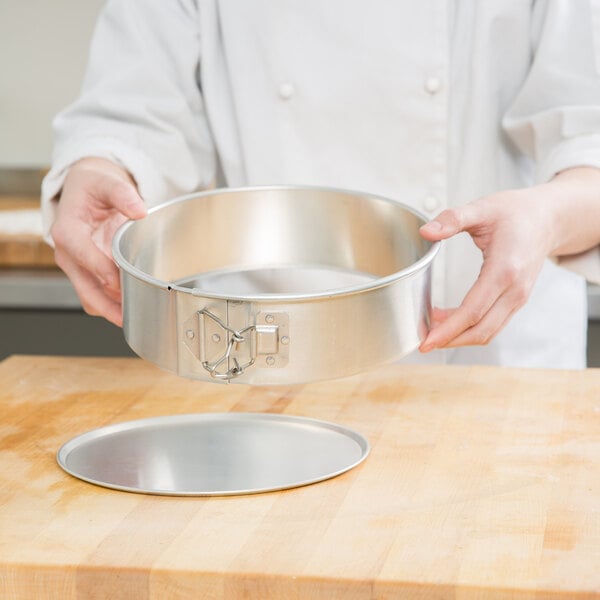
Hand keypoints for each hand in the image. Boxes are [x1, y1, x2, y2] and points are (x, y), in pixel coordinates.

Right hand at [50, 157, 146, 325]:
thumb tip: (139, 210)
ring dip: (112, 310)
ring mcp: (78, 267)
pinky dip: (114, 306)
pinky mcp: (89, 274)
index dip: (99, 269)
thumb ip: (123, 194)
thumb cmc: (93, 188)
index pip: (80, 254)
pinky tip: (134, 308)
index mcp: (68, 230)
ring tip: (138, 315)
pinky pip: (98, 297)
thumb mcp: (107, 182)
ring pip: (91, 299)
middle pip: (84, 288)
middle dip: (107, 305)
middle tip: (131, 314)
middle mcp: (68, 254)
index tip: (117, 281)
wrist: (88, 193)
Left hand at [418, 167, 599, 350]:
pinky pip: (492, 322)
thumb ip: (452, 219)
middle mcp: (515, 289)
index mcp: (505, 269)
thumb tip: (426, 231)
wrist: (547, 218)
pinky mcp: (515, 300)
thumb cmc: (516, 212)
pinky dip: (469, 327)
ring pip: (488, 331)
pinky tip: (447, 318)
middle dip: (450, 341)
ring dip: (459, 336)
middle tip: (423, 343)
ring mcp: (518, 297)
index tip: (428, 340)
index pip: (473, 310)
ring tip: (430, 329)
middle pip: (481, 329)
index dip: (449, 329)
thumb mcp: (482, 209)